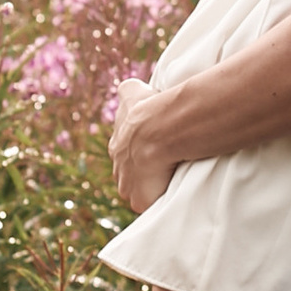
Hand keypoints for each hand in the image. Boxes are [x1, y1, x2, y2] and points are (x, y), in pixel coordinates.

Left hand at [110, 77, 175, 211]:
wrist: (158, 129)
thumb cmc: (149, 109)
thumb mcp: (134, 91)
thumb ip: (128, 90)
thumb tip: (126, 87)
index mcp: (117, 146)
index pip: (126, 155)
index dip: (140, 154)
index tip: (154, 150)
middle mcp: (117, 169)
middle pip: (130, 176)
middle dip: (142, 173)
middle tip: (163, 166)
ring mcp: (127, 187)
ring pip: (138, 191)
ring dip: (150, 187)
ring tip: (170, 180)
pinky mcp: (140, 200)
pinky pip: (150, 203)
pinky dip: (159, 199)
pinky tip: (173, 190)